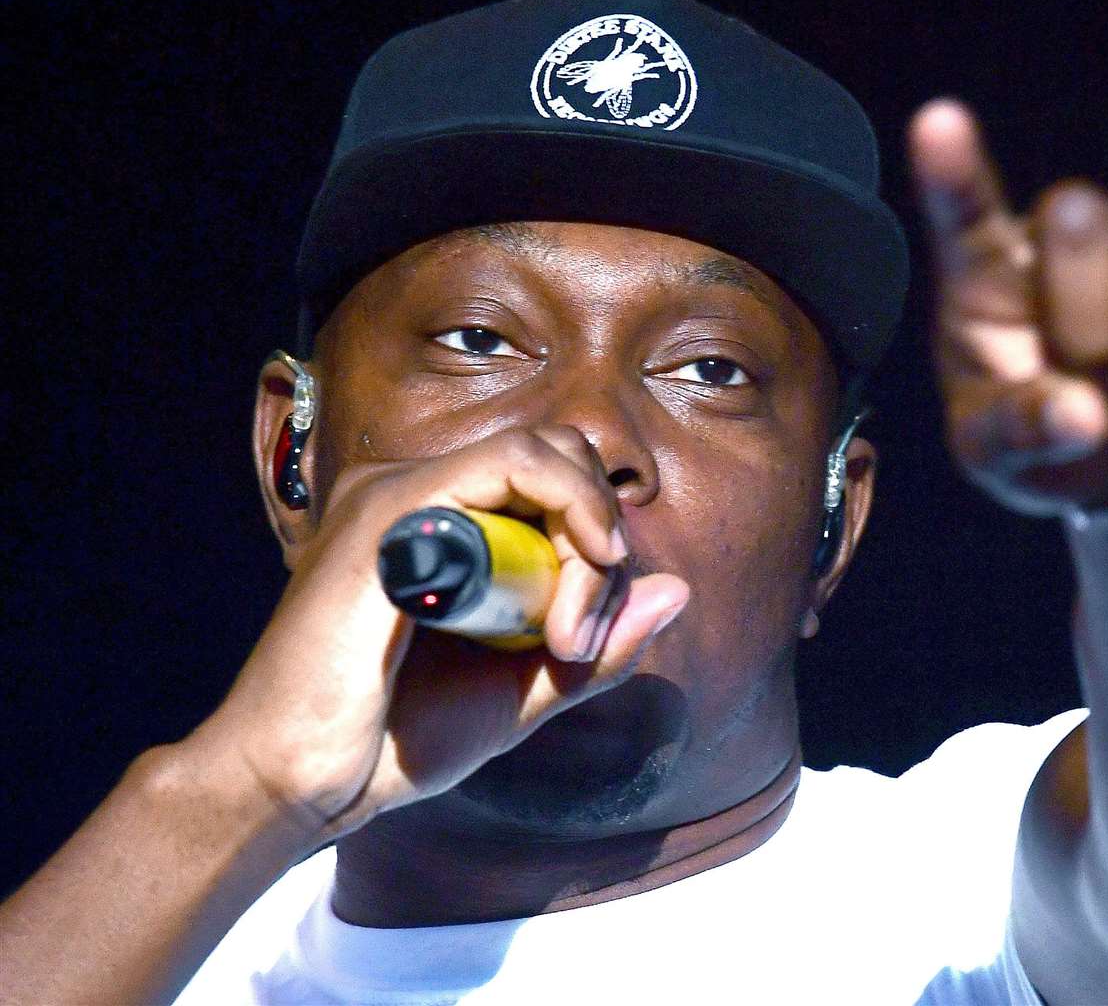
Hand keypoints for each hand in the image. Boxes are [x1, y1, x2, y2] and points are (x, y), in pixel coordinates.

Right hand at [186, 427, 688, 840]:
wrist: (296, 785)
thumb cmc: (394, 739)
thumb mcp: (522, 691)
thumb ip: (598, 647)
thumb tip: (677, 591)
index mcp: (441, 521)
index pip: (552, 481)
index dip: (598, 540)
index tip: (592, 637)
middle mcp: (418, 491)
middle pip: (557, 455)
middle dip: (599, 534)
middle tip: (582, 634)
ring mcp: (400, 493)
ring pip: (542, 455)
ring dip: (586, 537)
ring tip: (567, 634)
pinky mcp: (390, 511)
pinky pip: (506, 465)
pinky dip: (565, 512)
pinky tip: (577, 577)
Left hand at [909, 99, 1107, 516]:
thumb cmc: (1046, 448)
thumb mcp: (1001, 462)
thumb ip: (1020, 433)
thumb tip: (1086, 418)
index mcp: (993, 280)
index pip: (966, 216)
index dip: (953, 174)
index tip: (938, 121)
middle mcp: (1075, 243)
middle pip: (1072, 227)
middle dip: (1078, 314)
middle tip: (1083, 396)